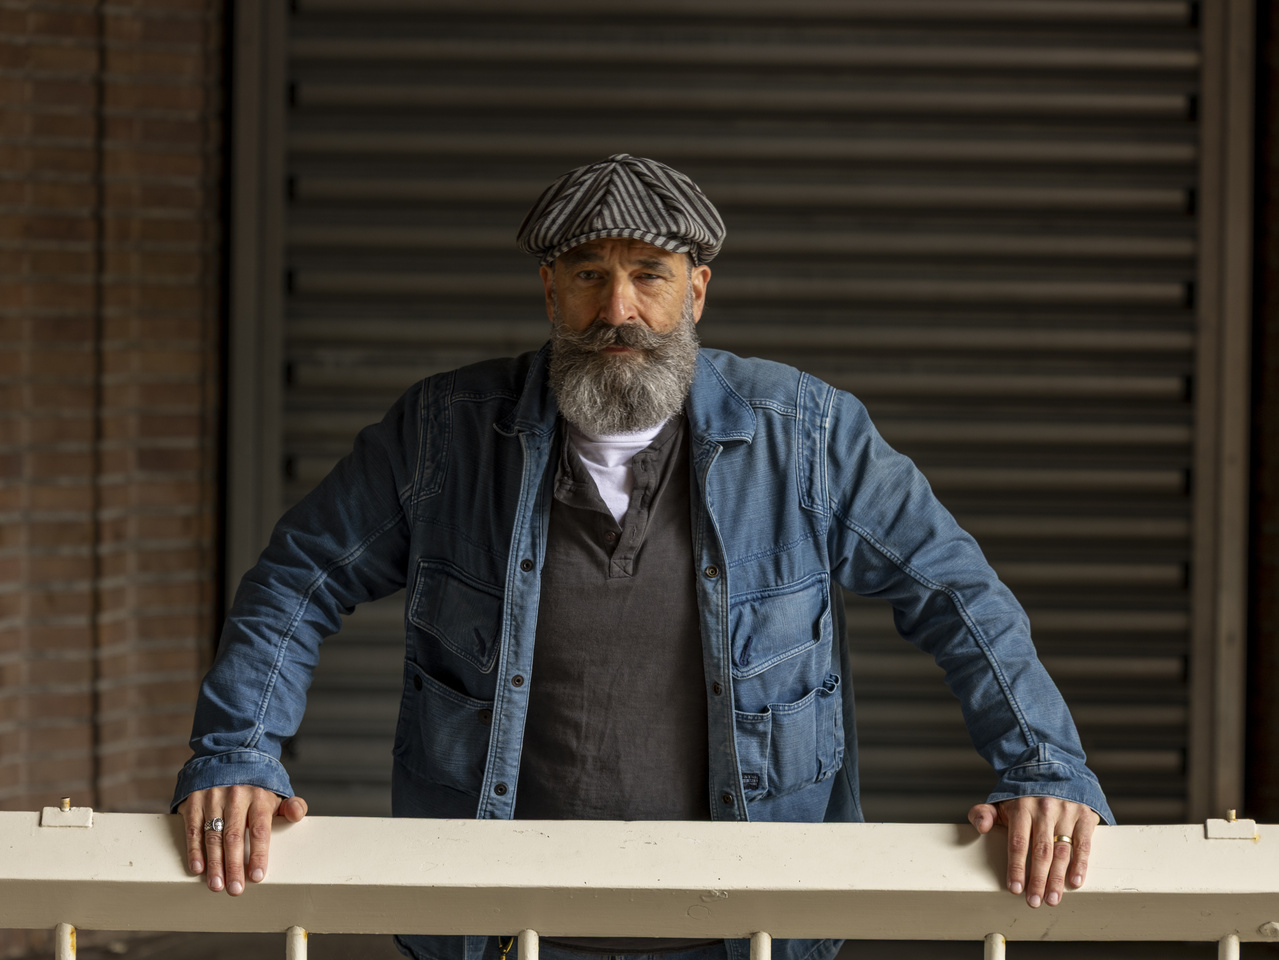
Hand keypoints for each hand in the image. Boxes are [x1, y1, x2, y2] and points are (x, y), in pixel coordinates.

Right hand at [177, 786, 307, 895]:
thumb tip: (298, 813)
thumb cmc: (256, 784)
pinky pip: (193, 829)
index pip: (260, 829)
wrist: (228, 755)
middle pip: (234, 836)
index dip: (258, 854)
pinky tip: (198, 868)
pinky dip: (194, 850)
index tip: (257, 875)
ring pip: (213, 836)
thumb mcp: (276, 791)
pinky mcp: (194, 800)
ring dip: (214, 863)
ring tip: (216, 885)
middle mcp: (235, 795)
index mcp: (259, 795)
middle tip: (235, 889)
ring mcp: (213, 797)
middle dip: (234, 866)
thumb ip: (291, 805)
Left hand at [968, 797, 1098, 908]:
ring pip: (1062, 851)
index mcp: (1021, 806)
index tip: (1015, 888)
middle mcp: (1044, 809)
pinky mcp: (1084, 816)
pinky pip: (1083, 844)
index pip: (1018, 842)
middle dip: (1038, 879)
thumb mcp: (1000, 799)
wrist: (1053, 768)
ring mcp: (1066, 812)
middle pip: (1041, 851)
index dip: (1016, 866)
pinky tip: (1075, 882)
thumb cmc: (1023, 794)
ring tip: (1052, 899)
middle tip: (1034, 902)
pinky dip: (1080, 864)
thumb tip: (980, 826)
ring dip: (1057, 878)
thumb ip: (984, 813)